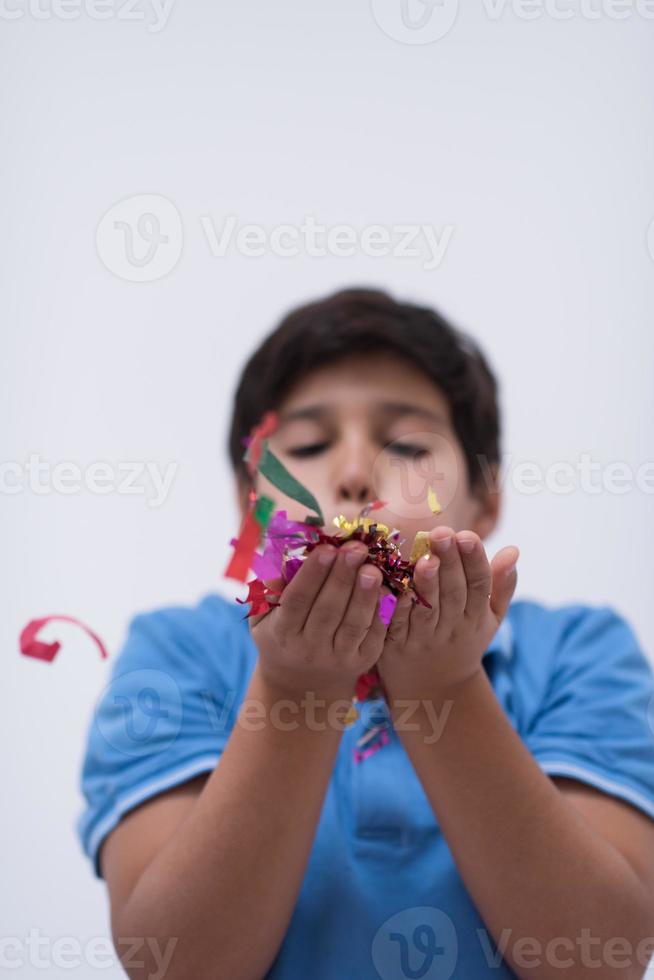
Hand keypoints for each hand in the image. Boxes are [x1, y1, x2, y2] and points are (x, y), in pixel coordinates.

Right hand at [249, 540, 386, 700]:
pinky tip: (386, 590)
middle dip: (342, 577)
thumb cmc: (281, 637)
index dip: (312, 574)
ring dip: (364, 594)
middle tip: (355, 549)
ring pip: (353, 624)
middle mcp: (310, 648)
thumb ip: (268, 593)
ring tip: (372, 568)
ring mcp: (339, 657)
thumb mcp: (264, 619)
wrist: (301, 683)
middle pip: (328, 610)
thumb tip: (278, 571)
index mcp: (283, 633)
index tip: (326, 548)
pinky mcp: (363, 661)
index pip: (297, 600)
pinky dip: (381, 612)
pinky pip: (374, 634)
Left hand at [377, 527, 518, 702]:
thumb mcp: (490, 618)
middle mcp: (452, 627)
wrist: (434, 690)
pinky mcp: (397, 646)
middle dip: (449, 562)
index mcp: (476, 617)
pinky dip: (397, 608)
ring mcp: (425, 638)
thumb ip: (501, 585)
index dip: (474, 561)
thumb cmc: (463, 641)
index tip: (468, 534)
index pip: (479, 585)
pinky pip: (398, 626)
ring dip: (427, 585)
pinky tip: (394, 587)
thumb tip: (513, 550)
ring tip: (425, 559)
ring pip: (428, 610)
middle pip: (453, 593)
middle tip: (442, 533)